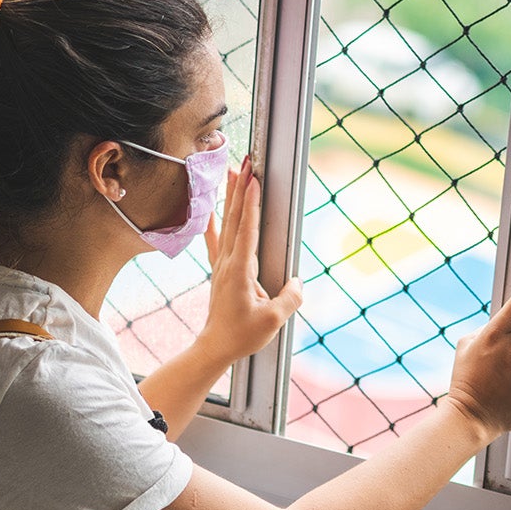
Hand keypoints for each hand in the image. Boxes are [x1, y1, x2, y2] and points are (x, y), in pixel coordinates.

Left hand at [197, 158, 302, 363]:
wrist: (215, 347)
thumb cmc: (242, 335)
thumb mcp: (273, 320)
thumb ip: (290, 298)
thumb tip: (298, 282)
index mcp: (240, 270)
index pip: (247, 229)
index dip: (251, 203)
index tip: (253, 179)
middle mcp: (228, 262)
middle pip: (235, 218)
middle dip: (241, 188)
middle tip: (246, 162)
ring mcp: (222, 265)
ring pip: (226, 223)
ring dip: (230, 196)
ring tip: (232, 171)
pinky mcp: (220, 271)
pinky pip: (215, 240)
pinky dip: (213, 221)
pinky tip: (211, 207)